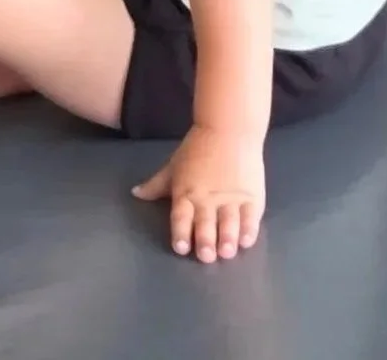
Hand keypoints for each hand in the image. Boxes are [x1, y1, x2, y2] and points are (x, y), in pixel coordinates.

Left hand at [132, 125, 266, 262]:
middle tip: (206, 257)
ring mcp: (231, 197)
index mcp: (186, 192)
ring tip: (227, 252)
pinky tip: (247, 241)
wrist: (228, 129)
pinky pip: (250, 216)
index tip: (181, 248)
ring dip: (228, 238)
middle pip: (206, 222)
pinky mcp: (251, 195)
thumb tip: (135, 194)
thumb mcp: (173, 167)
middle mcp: (208, 197)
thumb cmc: (197, 150)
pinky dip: (249, 229)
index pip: (181, 216)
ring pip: (229, 221)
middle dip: (206, 241)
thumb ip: (156, 185)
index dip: (181, 232)